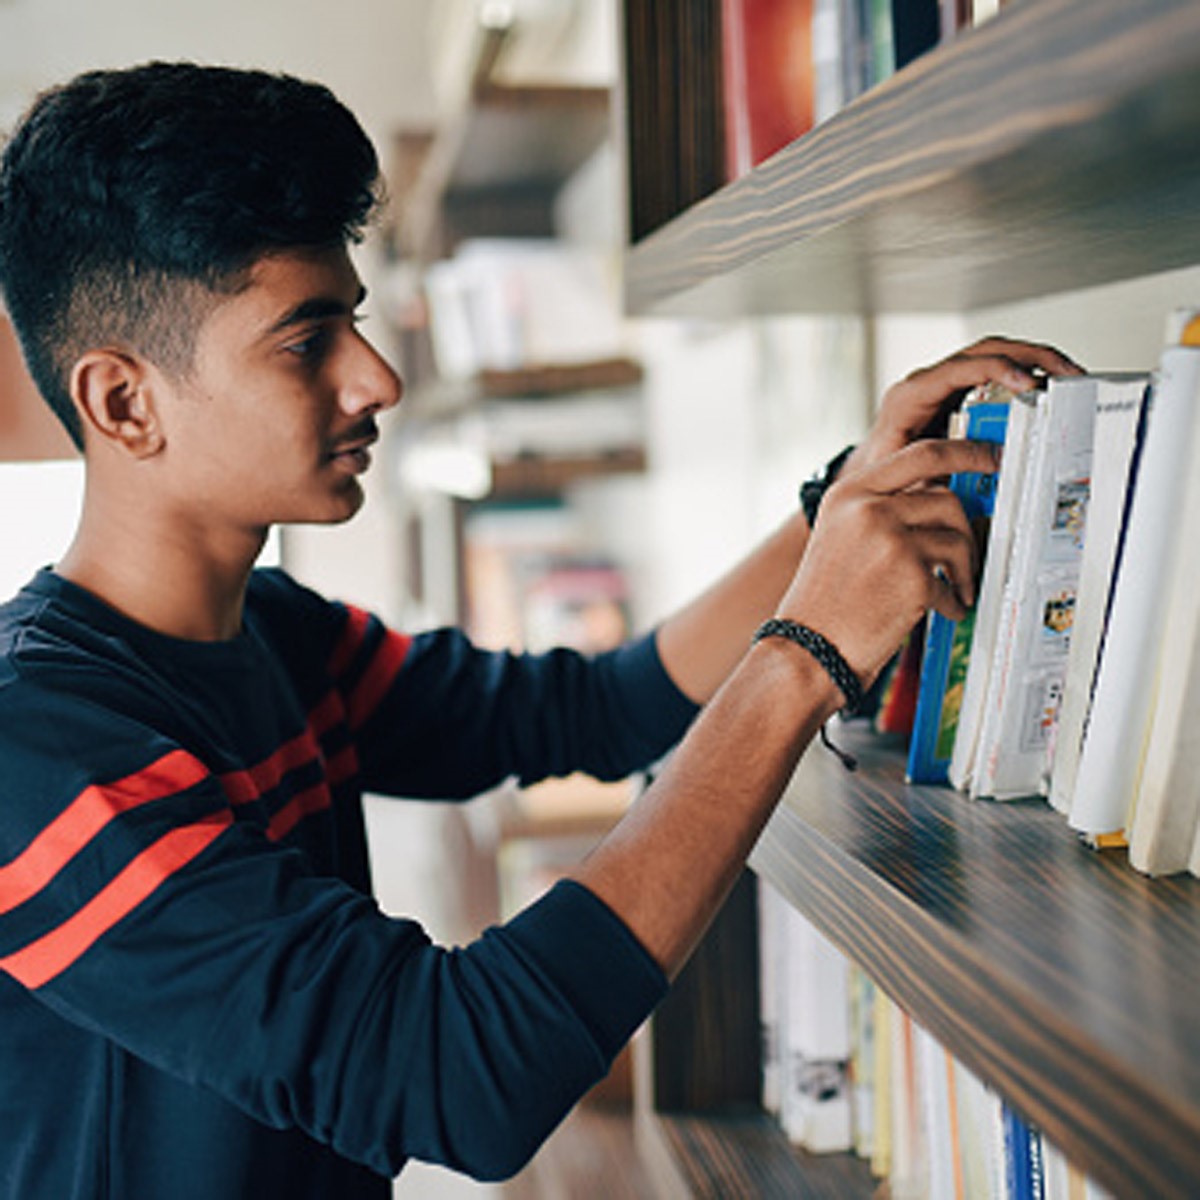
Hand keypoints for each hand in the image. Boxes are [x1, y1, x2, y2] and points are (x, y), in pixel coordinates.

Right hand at [777, 437, 1001, 688]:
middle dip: (966, 527)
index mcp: (849, 494)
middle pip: (947, 497)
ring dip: (964, 568)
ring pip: (958, 537)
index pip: (921, 454)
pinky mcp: (913, 575)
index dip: (966, 451)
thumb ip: (883, 507)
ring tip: (951, 588)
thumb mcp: (842, 535)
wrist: (810, 648)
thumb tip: (939, 495)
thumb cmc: (826, 600)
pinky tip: (941, 610)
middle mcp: (868, 509)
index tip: (990, 455)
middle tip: (971, 548)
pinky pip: (954, 580)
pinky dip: (954, 600)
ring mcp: (891, 540)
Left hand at [845, 336, 1082, 475]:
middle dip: (1030, 356)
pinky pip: (994, 376)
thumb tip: (987, 461)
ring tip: (1068, 376)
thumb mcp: (907, 474)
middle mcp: (926, 384)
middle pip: (984, 351)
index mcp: (909, 397)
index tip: (1030, 385)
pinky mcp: (955, 396)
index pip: (960, 369)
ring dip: (1033, 362)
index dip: (998, 371)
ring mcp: (941, 387)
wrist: (866, 480)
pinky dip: (1024, 377)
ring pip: (993, 357)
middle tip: (1066, 372)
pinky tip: (1048, 389)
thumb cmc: (878, 477)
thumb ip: (942, 466)